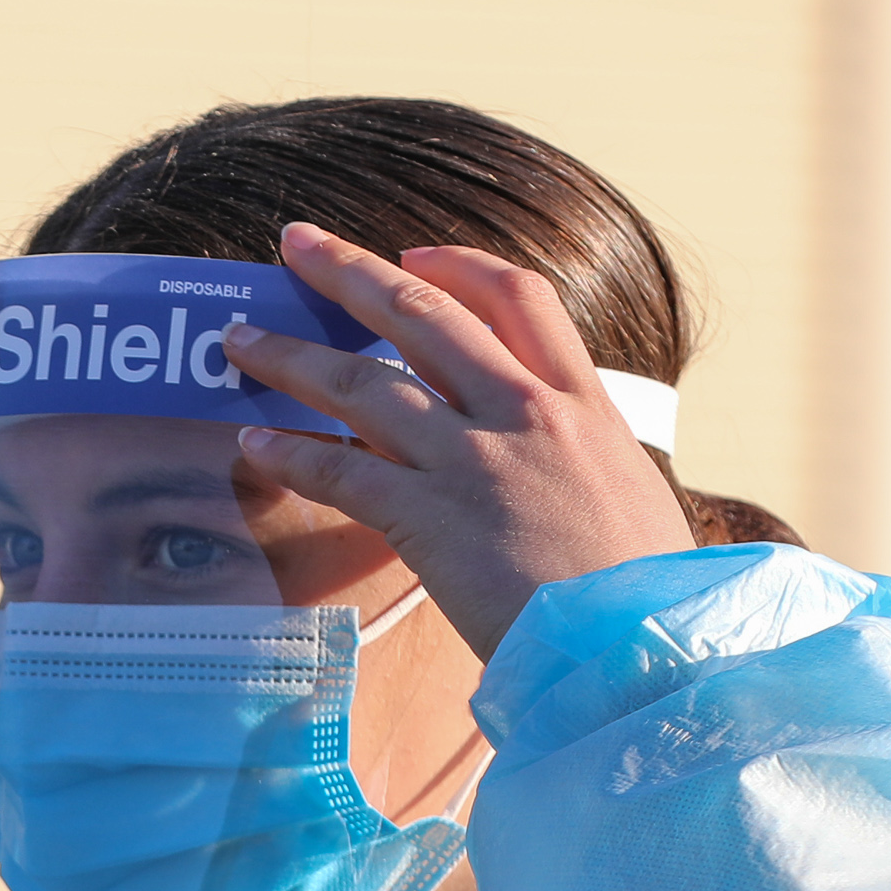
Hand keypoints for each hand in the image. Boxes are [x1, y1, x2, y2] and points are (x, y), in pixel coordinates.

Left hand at [221, 224, 698, 659]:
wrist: (642, 645)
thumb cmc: (649, 595)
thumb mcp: (629, 497)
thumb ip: (581, 463)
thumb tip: (555, 467)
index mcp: (582, 403)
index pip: (517, 299)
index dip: (456, 267)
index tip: (411, 256)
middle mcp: (524, 414)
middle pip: (424, 316)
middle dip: (350, 273)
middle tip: (296, 244)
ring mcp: (474, 461)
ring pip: (366, 384)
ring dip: (293, 356)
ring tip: (240, 340)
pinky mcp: (431, 519)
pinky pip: (343, 472)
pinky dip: (292, 454)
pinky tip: (253, 443)